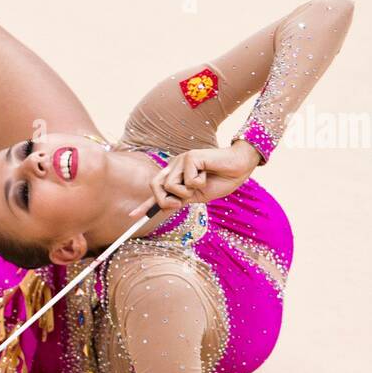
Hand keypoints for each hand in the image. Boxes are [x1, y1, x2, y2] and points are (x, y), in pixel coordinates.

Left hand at [128, 141, 261, 217]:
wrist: (238, 168)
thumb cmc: (221, 180)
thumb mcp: (197, 196)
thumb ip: (180, 200)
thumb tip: (163, 207)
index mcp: (175, 177)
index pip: (156, 191)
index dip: (145, 205)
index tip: (133, 216)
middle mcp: (174, 167)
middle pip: (156, 187)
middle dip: (166, 199)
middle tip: (183, 200)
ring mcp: (180, 160)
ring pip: (170, 186)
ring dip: (188, 191)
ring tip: (202, 181)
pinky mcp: (189, 156)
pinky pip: (187, 180)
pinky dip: (199, 182)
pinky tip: (207, 172)